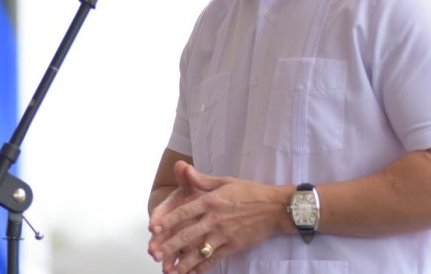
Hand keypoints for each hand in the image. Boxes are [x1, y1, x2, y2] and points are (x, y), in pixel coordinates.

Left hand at [148, 161, 286, 272]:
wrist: (276, 208)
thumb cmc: (250, 192)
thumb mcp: (225, 181)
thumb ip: (202, 180)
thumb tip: (184, 168)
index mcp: (211, 201)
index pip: (184, 212)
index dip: (168, 221)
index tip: (154, 229)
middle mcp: (215, 219)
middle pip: (188, 235)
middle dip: (170, 245)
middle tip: (154, 253)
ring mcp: (224, 235)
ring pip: (200, 251)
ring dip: (183, 262)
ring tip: (170, 270)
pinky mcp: (234, 246)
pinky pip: (215, 259)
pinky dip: (202, 268)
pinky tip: (192, 273)